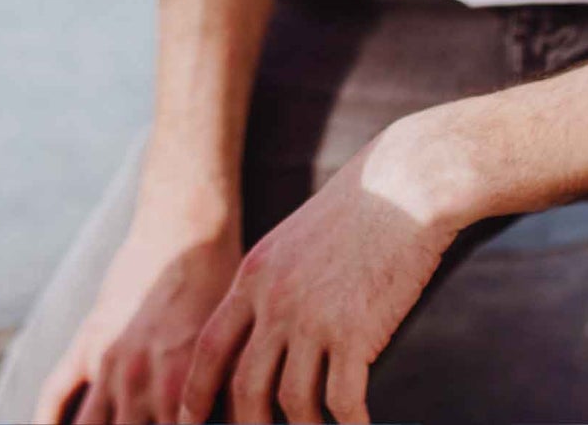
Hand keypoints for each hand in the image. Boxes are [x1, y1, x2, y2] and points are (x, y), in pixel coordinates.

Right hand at [36, 192, 241, 424]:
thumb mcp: (233, 357)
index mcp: (183, 400)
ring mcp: (108, 367)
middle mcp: (141, 390)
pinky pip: (56, 394)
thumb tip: (247, 422)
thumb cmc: (226, 292)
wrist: (188, 230)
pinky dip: (48, 424)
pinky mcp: (88, 343)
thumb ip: (222, 403)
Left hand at [177, 127, 458, 423]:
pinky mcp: (354, 331)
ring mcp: (312, 316)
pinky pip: (342, 402)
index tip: (186, 421)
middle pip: (245, 386)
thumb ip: (275, 281)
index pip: (211, 345)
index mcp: (254, 275)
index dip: (196, 389)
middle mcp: (274, 299)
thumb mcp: (295, 240)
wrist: (400, 185)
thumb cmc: (355, 211)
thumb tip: (268, 324)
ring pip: (292, 402)